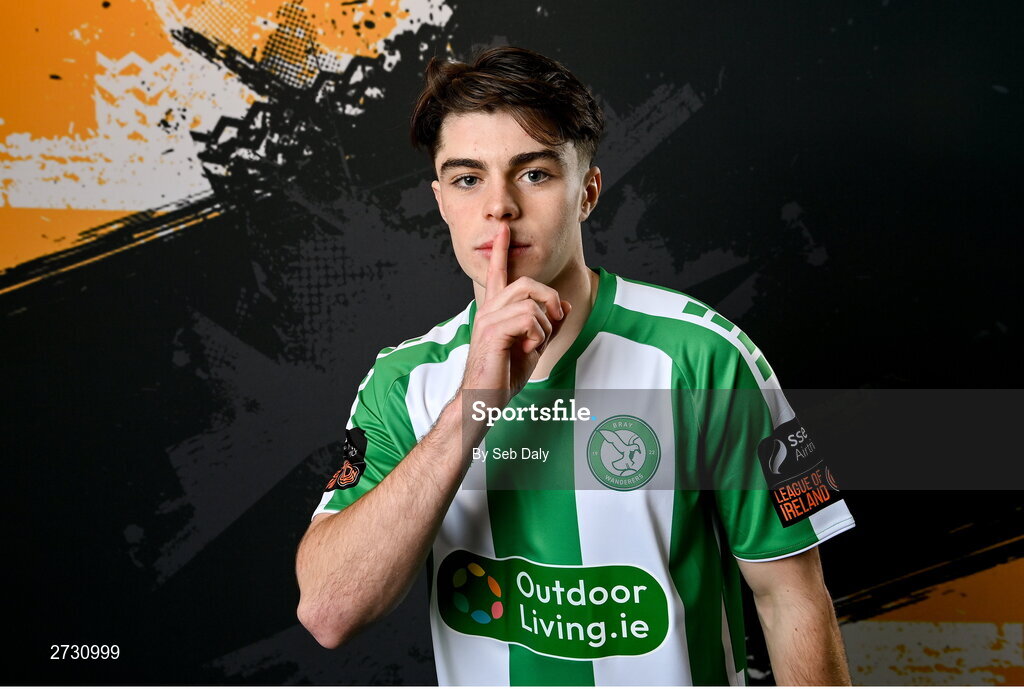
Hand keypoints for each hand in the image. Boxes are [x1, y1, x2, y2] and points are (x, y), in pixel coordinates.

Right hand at [460, 222, 570, 403]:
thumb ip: (548, 325)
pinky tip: (528, 350)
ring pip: (531, 302)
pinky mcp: (493, 332)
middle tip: (556, 318)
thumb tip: (565, 306)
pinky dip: (538, 335)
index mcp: (495, 311)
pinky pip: (529, 319)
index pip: (497, 274)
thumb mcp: (534, 346)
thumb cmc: (504, 376)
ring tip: (535, 344)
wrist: (485, 399)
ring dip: (545, 325)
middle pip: (527, 283)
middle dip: (551, 299)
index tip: (502, 230)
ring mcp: (488, 319)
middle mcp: (489, 310)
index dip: (500, 251)